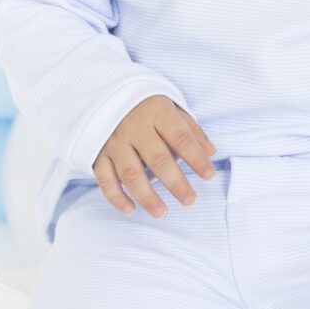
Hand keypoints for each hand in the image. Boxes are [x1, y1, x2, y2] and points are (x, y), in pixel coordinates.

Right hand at [92, 96, 218, 217]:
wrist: (106, 95)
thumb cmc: (147, 106)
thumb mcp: (172, 108)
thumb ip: (191, 130)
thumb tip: (210, 152)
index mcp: (157, 112)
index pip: (180, 138)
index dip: (196, 158)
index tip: (209, 175)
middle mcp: (134, 128)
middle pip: (157, 159)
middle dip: (175, 183)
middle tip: (190, 201)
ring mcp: (114, 142)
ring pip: (130, 173)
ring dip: (146, 196)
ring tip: (162, 212)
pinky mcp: (99, 154)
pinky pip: (105, 179)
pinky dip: (116, 197)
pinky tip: (130, 210)